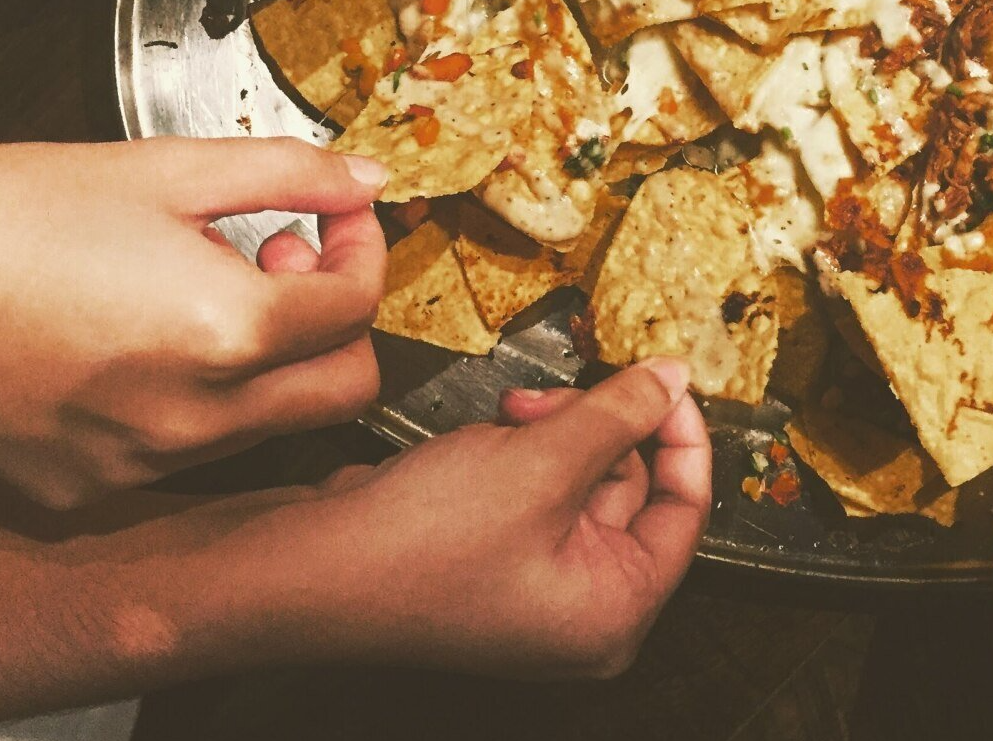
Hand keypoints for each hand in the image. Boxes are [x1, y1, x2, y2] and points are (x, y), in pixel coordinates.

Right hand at [0, 137, 388, 506]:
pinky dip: (192, 400)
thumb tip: (367, 181)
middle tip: (285, 257)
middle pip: (343, 391)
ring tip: (198, 284)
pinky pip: (182, 455)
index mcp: (224, 333)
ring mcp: (136, 469)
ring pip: (268, 428)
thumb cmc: (2, 211)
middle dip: (337, 322)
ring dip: (267, 359)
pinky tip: (138, 337)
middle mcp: (190, 422)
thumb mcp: (167, 168)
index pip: (357, 308)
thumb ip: (290, 174)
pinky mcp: (83, 492)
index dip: (363, 247)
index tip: (339, 215)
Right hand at [278, 361, 710, 677]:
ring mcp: (535, 586)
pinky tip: (484, 439)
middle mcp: (581, 610)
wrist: (305, 566)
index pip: (686, 509)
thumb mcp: (542, 461)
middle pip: (632, 487)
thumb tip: (672, 380)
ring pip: (581, 476)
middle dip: (595, 426)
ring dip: (552, 431)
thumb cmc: (416, 545)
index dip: (681, 434)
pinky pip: (536, 487)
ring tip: (507, 418)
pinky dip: (519, 451)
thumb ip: (620, 414)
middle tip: (554, 397)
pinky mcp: (495, 559)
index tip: (667, 380)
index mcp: (614, 612)